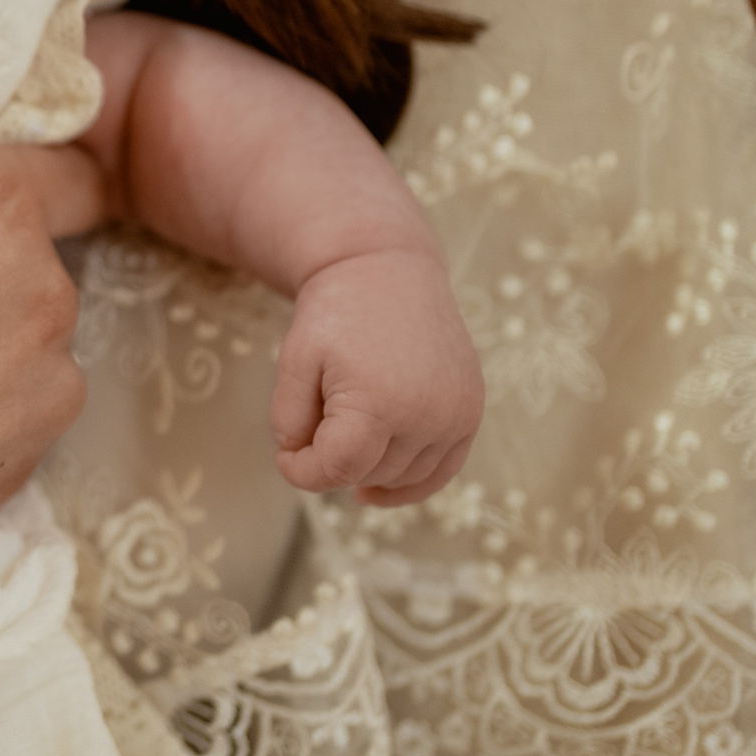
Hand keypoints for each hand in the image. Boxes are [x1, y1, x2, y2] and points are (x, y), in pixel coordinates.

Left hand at [269, 246, 482, 505]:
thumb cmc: (335, 314)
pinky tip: (373, 486)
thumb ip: (289, 420)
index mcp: (381, 403)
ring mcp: (458, 416)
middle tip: (316, 420)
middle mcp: (430, 416)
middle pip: (368, 474)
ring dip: (368, 467)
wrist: (387, 269)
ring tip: (347, 425)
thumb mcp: (294, 361)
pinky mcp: (470, 413)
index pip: (338, 469)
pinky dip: (408, 484)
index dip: (302, 471)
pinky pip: (441, 472)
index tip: (285, 456)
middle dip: (334, 459)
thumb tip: (303, 464)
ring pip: (402, 478)